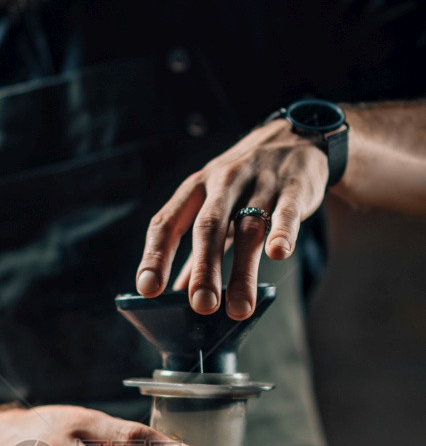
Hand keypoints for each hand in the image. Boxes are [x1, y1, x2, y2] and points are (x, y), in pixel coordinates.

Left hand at [136, 119, 328, 318]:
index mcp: (196, 187)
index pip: (168, 221)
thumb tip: (174, 292)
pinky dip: (282, 231)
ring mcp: (260, 182)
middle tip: (200, 305)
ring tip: (239, 308)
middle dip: (203, 269)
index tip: (148, 290)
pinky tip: (278, 254)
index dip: (156, 255)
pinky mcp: (295, 186)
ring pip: (249, 228)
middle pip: (209, 227)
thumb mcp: (213, 203)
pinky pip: (287, 211)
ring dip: (243, 271)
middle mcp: (224, 182)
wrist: (298, 136)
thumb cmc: (245, 182)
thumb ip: (195, 248)